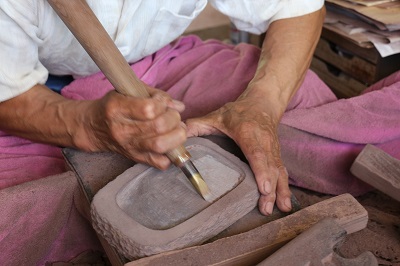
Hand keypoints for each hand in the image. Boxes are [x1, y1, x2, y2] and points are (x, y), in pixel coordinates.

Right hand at [78, 87, 185, 169]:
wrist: (94, 127)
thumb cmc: (114, 105)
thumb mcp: (129, 91)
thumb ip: (156, 95)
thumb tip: (179, 106)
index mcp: (117, 108)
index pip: (148, 109)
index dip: (162, 104)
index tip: (162, 102)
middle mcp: (122, 130)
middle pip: (158, 127)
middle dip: (174, 118)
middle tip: (174, 116)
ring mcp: (129, 146)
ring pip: (161, 145)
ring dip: (177, 136)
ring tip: (177, 129)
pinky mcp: (136, 158)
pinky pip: (160, 163)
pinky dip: (171, 155)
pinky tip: (171, 144)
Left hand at [186, 94, 291, 214]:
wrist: (263, 102)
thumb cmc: (239, 111)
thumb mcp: (217, 115)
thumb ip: (197, 125)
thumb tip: (179, 136)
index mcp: (248, 132)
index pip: (256, 153)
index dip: (261, 170)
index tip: (263, 187)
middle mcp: (264, 142)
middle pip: (270, 167)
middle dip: (270, 189)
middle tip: (265, 208)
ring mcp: (273, 150)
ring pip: (279, 171)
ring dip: (280, 191)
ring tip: (280, 209)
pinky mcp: (277, 155)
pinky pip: (282, 172)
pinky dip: (285, 188)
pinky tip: (285, 204)